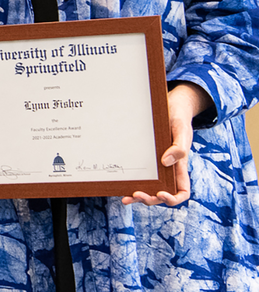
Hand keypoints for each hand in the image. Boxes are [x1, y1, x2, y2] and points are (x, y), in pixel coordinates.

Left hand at [122, 82, 207, 205]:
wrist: (170, 105)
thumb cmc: (178, 118)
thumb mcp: (181, 130)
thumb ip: (179, 147)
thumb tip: (166, 162)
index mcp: (180, 166)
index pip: (182, 191)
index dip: (173, 198)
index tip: (160, 193)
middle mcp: (169, 169)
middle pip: (163, 194)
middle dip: (151, 199)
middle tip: (136, 194)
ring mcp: (157, 165)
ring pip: (151, 188)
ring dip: (140, 196)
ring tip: (127, 197)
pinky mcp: (147, 159)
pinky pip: (142, 176)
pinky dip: (133, 184)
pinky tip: (123, 188)